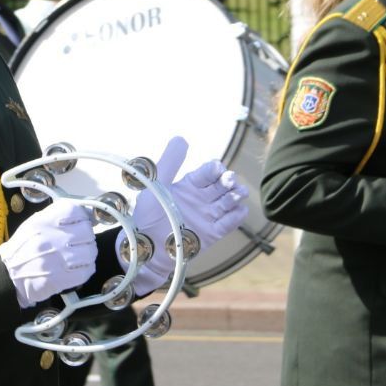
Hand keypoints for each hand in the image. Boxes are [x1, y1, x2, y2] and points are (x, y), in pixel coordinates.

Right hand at [0, 199, 96, 307]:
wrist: (9, 275)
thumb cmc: (23, 248)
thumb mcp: (33, 224)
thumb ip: (54, 216)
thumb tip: (81, 213)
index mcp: (43, 223)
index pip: (74, 210)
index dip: (82, 215)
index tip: (81, 221)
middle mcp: (51, 239)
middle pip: (87, 231)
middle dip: (86, 236)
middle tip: (81, 240)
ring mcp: (57, 260)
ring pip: (90, 252)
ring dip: (88, 253)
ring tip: (81, 256)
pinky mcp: (60, 279)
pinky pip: (87, 270)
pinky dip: (86, 268)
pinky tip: (79, 268)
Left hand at [120, 136, 249, 291]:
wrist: (145, 246)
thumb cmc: (147, 213)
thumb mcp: (156, 183)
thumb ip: (169, 162)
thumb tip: (182, 139)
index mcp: (189, 185)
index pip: (208, 172)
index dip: (215, 169)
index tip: (218, 169)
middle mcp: (201, 199)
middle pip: (222, 186)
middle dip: (229, 181)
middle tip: (231, 180)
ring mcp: (207, 216)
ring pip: (229, 202)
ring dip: (236, 196)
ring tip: (238, 193)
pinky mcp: (211, 234)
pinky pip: (229, 223)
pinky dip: (236, 216)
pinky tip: (239, 210)